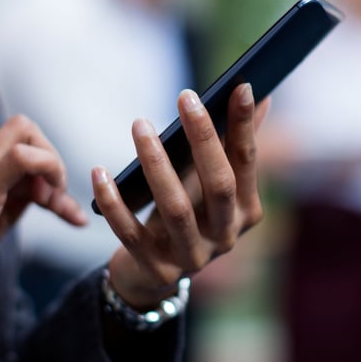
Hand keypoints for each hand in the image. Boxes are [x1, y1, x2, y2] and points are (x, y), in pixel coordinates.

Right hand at [0, 115, 86, 321]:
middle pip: (25, 128)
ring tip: (58, 208)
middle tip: (54, 200)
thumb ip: (17, 196)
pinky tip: (57, 205)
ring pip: (26, 136)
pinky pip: (21, 158)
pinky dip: (50, 170)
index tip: (51, 195)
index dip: (45, 159)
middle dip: (53, 161)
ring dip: (55, 171)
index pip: (19, 137)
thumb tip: (50, 187)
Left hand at [93, 84, 267, 309]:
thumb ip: (233, 145)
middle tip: (186, 96)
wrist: (153, 275)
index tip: (239, 86)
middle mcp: (226, 236)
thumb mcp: (210, 183)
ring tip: (140, 125)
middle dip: (203, 138)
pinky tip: (100, 172)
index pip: (246, 162)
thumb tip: (260, 97)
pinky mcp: (157, 271)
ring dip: (156, 163)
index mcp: (246, 210)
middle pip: (218, 184)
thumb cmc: (188, 215)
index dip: (244, 125)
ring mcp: (194, 257)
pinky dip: (115, 203)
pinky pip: (132, 234)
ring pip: (176, 209)